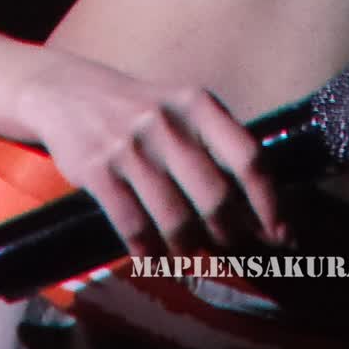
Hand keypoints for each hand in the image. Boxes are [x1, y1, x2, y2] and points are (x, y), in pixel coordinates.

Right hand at [17, 49, 291, 259]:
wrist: (66, 91)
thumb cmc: (138, 109)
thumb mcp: (181, 107)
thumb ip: (216, 146)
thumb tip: (259, 207)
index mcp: (198, 103)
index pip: (248, 156)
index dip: (269, 202)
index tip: (281, 235)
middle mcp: (168, 122)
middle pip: (215, 196)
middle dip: (230, 234)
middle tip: (232, 250)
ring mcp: (131, 146)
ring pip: (175, 219)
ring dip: (188, 250)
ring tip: (191, 257)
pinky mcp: (98, 170)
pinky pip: (133, 227)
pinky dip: (148, 251)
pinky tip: (153, 257)